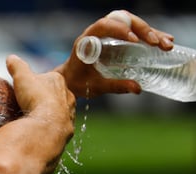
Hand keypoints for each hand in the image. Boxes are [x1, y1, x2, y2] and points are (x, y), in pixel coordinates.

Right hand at [7, 54, 74, 124]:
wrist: (48, 124)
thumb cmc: (36, 98)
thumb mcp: (22, 77)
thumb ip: (17, 66)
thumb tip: (11, 58)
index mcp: (58, 80)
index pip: (48, 78)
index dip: (38, 82)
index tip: (29, 88)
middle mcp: (68, 95)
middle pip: (56, 94)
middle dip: (46, 98)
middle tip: (32, 103)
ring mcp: (70, 112)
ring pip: (60, 110)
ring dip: (51, 112)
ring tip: (38, 117)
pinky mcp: (68, 127)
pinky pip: (60, 125)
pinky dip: (53, 126)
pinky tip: (44, 128)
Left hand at [56, 10, 174, 97]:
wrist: (70, 82)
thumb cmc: (78, 83)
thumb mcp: (95, 86)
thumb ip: (114, 86)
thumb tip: (138, 88)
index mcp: (87, 39)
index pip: (104, 25)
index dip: (120, 30)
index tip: (134, 40)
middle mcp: (98, 32)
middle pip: (124, 21)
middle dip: (143, 30)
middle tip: (157, 43)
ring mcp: (109, 34)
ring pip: (132, 25)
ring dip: (150, 32)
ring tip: (167, 44)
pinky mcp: (117, 39)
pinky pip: (134, 32)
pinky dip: (149, 37)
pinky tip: (163, 42)